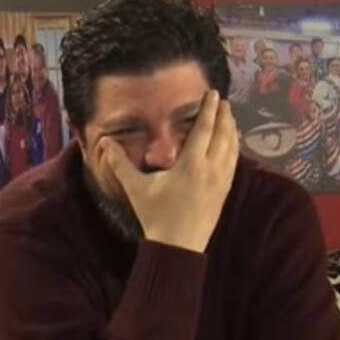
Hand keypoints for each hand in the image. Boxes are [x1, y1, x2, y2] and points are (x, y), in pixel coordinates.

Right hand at [101, 90, 239, 252]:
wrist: (178, 246)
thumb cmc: (156, 215)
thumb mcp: (136, 188)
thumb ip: (120, 163)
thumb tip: (104, 142)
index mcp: (191, 164)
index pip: (204, 129)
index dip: (208, 109)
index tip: (213, 94)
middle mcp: (211, 169)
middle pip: (222, 135)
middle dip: (223, 116)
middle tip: (223, 101)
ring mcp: (221, 181)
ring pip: (231, 149)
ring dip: (231, 130)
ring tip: (230, 117)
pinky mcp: (225, 191)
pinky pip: (234, 163)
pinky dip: (234, 148)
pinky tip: (233, 144)